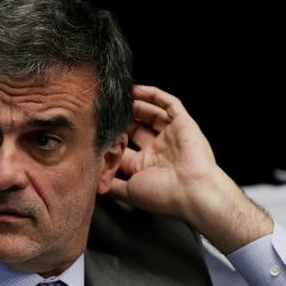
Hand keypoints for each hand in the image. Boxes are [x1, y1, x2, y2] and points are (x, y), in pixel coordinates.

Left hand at [109, 85, 271, 252]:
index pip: (125, 147)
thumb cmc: (163, 195)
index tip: (96, 131)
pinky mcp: (184, 123)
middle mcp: (159, 149)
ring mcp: (171, 135)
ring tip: (119, 99)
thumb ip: (111, 184)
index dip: (112, 139)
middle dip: (122, 120)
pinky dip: (154, 95)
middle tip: (106, 113)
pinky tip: (137, 90)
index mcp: (146, 166)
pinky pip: (169, 103)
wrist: (192, 191)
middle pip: (136, 128)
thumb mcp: (128, 191)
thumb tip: (93, 182)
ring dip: (135, 105)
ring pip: (151, 113)